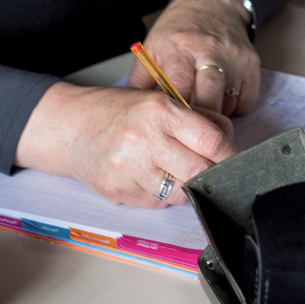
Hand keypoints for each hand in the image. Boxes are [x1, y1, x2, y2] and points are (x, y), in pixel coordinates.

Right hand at [13, 81, 235, 207]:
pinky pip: (158, 203)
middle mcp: (145, 140)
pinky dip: (163, 194)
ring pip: (181, 192)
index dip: (229, 152)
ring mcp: (131, 170)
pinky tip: (151, 176)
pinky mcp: (120, 193)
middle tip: (209, 167)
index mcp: (160, 111)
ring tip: (175, 168)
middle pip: (200, 171)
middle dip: (210, 172)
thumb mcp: (159, 99)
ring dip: (186, 184)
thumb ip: (194, 118)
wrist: (70, 126)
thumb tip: (227, 141)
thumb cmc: (119, 111)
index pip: (211, 140)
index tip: (234, 156)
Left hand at [127, 0, 260, 117]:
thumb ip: (140, 82)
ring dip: (215, 116)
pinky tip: (221, 101)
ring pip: (229, 103)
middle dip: (200, 122)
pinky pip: (247, 101)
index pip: (180, 86)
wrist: (212, 4)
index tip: (171, 128)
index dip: (176, 112)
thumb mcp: (152, 48)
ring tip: (201, 112)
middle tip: (189, 133)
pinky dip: (235, 109)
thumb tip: (133, 116)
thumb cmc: (178, 30)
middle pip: (210, 96)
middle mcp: (209, 51)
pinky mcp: (252, 63)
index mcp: (179, 47)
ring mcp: (234, 57)